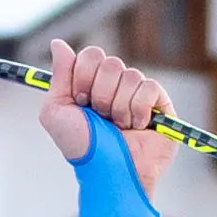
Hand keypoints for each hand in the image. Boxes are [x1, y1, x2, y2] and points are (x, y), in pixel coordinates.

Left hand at [40, 40, 174, 201]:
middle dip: (101, 94)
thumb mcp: (57, 113)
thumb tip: (58, 43)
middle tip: (101, 118)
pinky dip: (138, 110)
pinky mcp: (160, 103)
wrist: (109, 173)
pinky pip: (149, 87)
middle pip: (110, 62)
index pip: (91, 55)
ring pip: (130, 75)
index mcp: (92, 84)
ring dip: (119, 107)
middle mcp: (115, 86)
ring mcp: (138, 93)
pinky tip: (137, 127)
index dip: (83, 78)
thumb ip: (58, 77)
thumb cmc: (83, 149)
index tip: (80, 102)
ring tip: (119, 128)